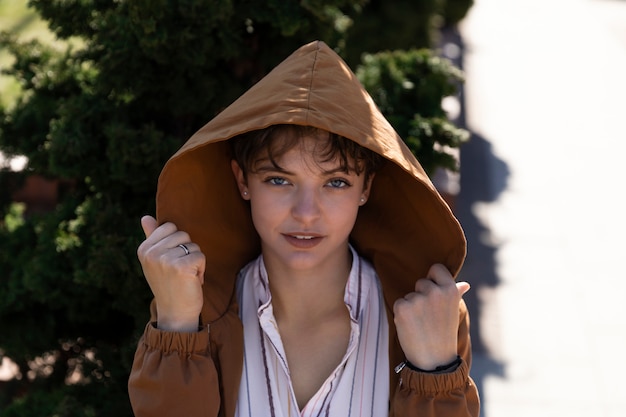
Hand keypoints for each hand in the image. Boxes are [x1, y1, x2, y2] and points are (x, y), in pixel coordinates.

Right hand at [137, 215, 204, 331]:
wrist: (175, 313)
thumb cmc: (168, 285)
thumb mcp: (156, 261)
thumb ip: (152, 237)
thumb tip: (146, 217)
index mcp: (144, 249)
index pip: (169, 226)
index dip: (177, 243)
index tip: (171, 261)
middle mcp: (152, 253)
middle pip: (183, 234)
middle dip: (187, 251)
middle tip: (180, 271)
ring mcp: (166, 260)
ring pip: (194, 246)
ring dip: (195, 261)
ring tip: (186, 277)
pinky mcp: (182, 267)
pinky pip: (200, 256)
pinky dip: (201, 269)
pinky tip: (193, 281)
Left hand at [393, 264, 469, 369]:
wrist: (434, 360)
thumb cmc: (444, 334)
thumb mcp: (453, 312)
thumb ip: (455, 294)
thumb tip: (464, 284)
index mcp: (450, 290)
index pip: (436, 268)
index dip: (433, 279)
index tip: (435, 293)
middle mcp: (434, 292)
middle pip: (421, 282)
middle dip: (422, 296)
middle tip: (429, 316)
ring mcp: (417, 299)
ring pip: (409, 294)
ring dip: (412, 306)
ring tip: (422, 324)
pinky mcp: (402, 308)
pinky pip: (399, 303)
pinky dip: (402, 314)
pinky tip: (411, 326)